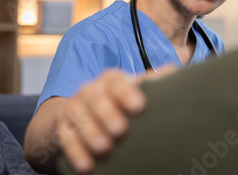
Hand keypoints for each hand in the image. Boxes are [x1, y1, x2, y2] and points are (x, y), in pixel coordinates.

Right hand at [56, 64, 176, 173]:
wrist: (81, 112)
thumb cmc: (119, 102)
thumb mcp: (134, 90)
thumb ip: (153, 82)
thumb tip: (174, 72)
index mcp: (110, 80)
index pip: (115, 81)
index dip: (126, 92)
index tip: (139, 106)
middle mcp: (90, 91)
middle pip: (95, 98)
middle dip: (107, 113)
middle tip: (121, 130)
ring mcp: (74, 108)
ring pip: (78, 117)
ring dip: (90, 133)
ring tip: (105, 148)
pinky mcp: (62, 128)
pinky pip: (65, 139)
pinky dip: (75, 152)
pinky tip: (87, 166)